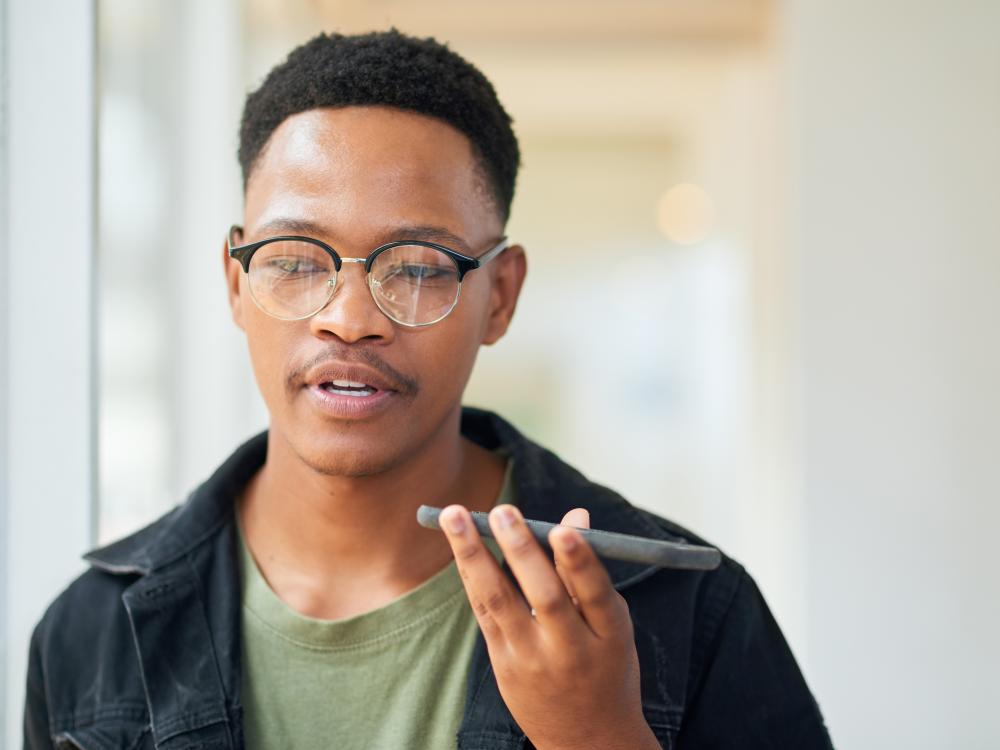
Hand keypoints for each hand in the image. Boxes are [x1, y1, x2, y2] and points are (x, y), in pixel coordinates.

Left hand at [439, 503, 660, 749]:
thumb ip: (589, 573)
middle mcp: (570, 651)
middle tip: (502, 511)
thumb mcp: (612, 625)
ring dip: (473, 556)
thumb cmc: (605, 666)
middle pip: (545, 598)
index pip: (596, 595)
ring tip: (455, 517)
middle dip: (521, 551)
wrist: (586, 741)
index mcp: (610, 637)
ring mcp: (532, 661)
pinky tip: (460, 546)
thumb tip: (575, 516)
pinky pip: (485, 614)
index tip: (562, 529)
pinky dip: (472, 577)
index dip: (579, 563)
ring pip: (500, 603)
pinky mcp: (503, 665)